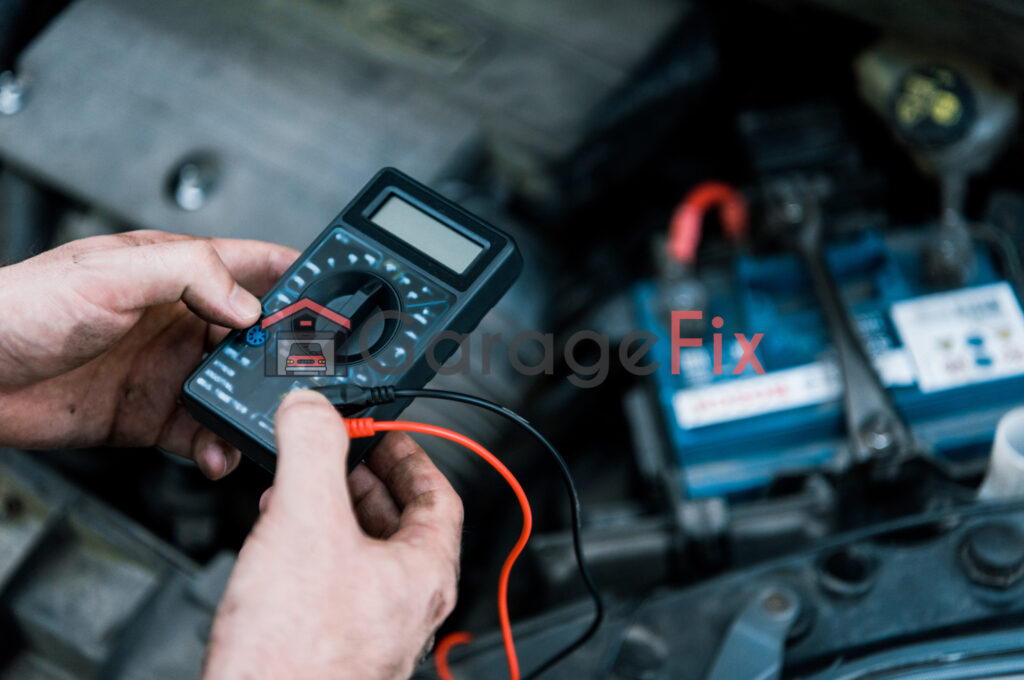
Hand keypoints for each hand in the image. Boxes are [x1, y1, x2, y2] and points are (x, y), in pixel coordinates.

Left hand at [0, 230, 296, 477]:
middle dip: (286, 354)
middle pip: (257, 335)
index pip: (254, 265)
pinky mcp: (151, 415)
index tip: (334, 292)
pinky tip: (216, 451)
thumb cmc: (21, 308)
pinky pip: (202, 433)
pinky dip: (217, 445)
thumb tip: (249, 305)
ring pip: (236, 388)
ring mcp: (168, 369)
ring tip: (260, 420)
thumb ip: (190, 274)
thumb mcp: (111, 274)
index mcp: (176, 272)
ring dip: (254, 406)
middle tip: (306, 375)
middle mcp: (180, 320)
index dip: (297, 275)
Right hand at [205, 390, 463, 679]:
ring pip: (363, 552)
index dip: (413, 454)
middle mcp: (406, 603)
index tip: (387, 433)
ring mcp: (371, 628)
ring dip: (333, 512)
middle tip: (337, 455)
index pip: (440, 495)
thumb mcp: (305, 522)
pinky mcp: (331, 646)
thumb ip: (312, 450)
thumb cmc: (298, 653)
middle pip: (400, 522)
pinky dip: (310, 549)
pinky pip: (332, 582)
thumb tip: (310, 406)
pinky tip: (275, 545)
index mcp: (424, 571)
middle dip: (364, 481)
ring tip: (297, 491)